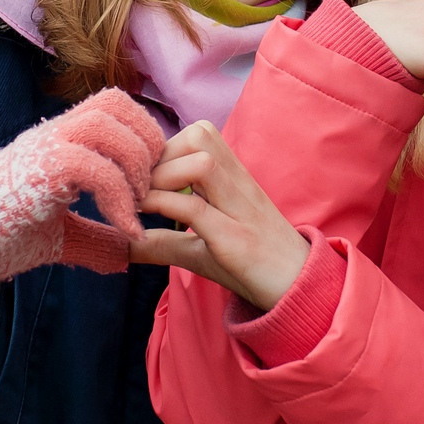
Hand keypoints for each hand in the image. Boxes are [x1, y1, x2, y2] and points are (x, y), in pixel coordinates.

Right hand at [0, 89, 163, 285]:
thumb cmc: (4, 233)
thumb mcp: (62, 235)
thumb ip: (95, 237)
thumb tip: (127, 254)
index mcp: (62, 138)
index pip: (112, 103)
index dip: (143, 130)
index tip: (151, 175)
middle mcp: (54, 133)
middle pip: (113, 103)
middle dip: (146, 143)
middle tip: (151, 190)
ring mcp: (43, 147)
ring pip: (104, 125)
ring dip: (134, 165)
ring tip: (138, 207)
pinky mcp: (38, 170)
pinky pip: (93, 167)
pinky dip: (119, 198)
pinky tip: (126, 228)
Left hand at [131, 122, 314, 310]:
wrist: (301, 290)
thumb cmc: (253, 266)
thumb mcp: (202, 250)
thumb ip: (165, 241)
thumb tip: (122, 244)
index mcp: (235, 179)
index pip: (200, 133)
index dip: (164, 147)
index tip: (142, 177)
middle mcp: (240, 186)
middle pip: (200, 135)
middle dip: (159, 157)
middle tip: (137, 189)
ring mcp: (241, 211)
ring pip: (201, 163)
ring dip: (160, 178)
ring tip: (140, 204)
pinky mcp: (237, 241)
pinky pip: (195, 210)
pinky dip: (161, 209)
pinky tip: (139, 227)